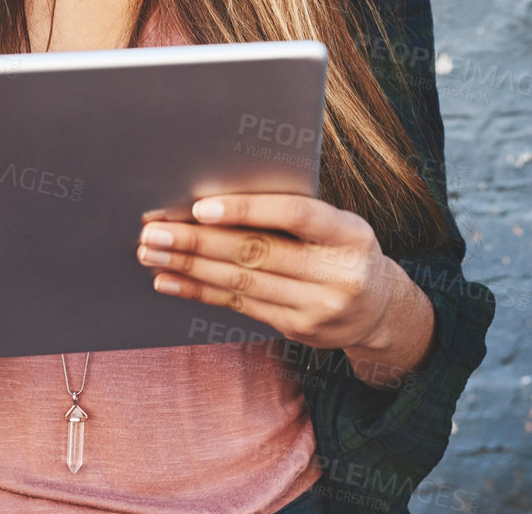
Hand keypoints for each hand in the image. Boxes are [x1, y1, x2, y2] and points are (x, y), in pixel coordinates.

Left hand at [138, 194, 418, 355]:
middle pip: (258, 253)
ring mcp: (318, 307)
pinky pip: (240, 307)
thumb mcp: (338, 225)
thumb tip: (217, 202)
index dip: (247, 210)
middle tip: (154, 231)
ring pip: (242, 283)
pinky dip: (200, 291)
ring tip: (152, 253)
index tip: (199, 207)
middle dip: (199, 242)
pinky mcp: (297, 330)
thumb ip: (293, 214)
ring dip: (190, 267)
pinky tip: (170, 281)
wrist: (379, 309)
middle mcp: (338, 274)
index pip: (296, 216)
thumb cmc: (345, 250)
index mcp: (350, 234)